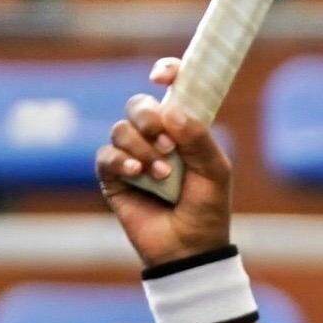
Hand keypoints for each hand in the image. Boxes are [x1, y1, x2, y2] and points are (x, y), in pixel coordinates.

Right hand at [95, 59, 235, 264]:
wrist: (189, 248)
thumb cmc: (208, 208)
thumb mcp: (215, 171)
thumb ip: (198, 138)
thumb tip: (173, 110)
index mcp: (183, 129)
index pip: (171, 91)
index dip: (166, 74)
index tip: (161, 77)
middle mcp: (156, 138)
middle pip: (139, 106)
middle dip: (149, 118)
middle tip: (167, 142)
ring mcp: (132, 156)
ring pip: (121, 129)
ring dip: (142, 148)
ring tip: (162, 173)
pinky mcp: (113, 177)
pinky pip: (107, 155)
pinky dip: (121, 161)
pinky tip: (138, 174)